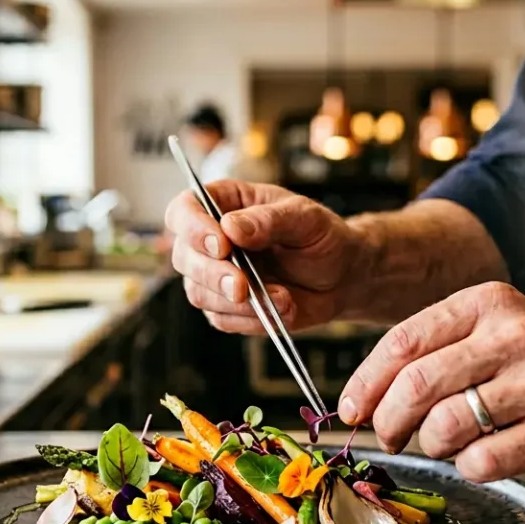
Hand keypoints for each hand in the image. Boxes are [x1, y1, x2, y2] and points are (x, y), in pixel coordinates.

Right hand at [164, 180, 367, 333]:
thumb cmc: (321, 237)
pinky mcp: (226, 308)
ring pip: (199, 293)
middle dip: (212, 274)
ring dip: (236, 302)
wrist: (341, 277)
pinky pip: (223, 319)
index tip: (221, 245)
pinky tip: (281, 308)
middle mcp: (211, 240)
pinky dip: (252, 319)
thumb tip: (231, 227)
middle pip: (184, 257)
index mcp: (224, 204)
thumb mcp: (305, 218)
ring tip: (282, 297)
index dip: (193, 228)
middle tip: (241, 286)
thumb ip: (269, 220)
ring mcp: (215, 276)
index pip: (184, 210)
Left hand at [337, 282, 524, 482]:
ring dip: (430, 444)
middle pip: (418, 383)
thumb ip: (440, 349)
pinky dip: (466, 466)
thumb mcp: (500, 330)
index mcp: (491, 302)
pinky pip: (480, 460)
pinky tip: (480, 456)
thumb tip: (366, 396)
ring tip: (444, 442)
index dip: (367, 380)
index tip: (351, 409)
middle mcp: (516, 335)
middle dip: (388, 419)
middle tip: (386, 436)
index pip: (405, 340)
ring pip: (445, 425)